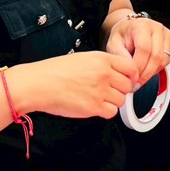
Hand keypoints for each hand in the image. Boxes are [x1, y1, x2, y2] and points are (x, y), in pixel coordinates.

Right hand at [18, 51, 137, 119]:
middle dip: (120, 90)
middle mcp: (104, 74)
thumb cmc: (54, 71)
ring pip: (121, 100)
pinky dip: (105, 111)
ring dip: (112, 101)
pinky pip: (111, 112)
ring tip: (98, 98)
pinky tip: (94, 106)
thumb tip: (116, 74)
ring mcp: (100, 91)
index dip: (131, 76)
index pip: (130, 67)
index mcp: (101, 59)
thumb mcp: (82, 58)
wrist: (38, 84)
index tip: (127, 80)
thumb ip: (101, 64)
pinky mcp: (93, 107)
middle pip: (127, 85)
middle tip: (109, 91)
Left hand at [105, 15, 169, 88]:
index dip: (139, 66)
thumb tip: (131, 70)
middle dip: (146, 73)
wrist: (130, 28)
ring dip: (152, 72)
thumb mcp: (114, 44)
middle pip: (156, 56)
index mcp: (142, 26)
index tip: (132, 77)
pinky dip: (158, 68)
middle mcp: (157, 28)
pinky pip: (168, 60)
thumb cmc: (122, 36)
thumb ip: (120, 56)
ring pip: (164, 60)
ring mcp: (166, 34)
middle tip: (137, 83)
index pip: (144, 49)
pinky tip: (148, 69)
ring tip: (141, 76)